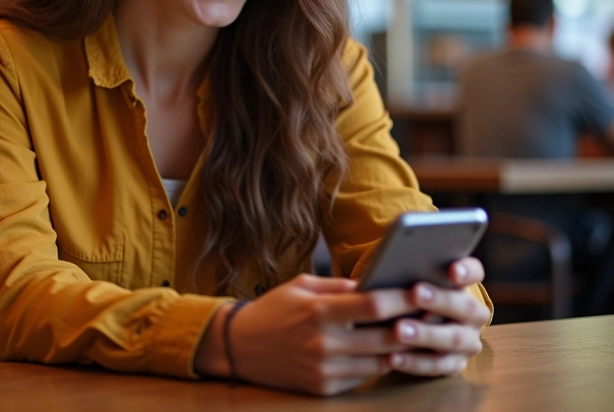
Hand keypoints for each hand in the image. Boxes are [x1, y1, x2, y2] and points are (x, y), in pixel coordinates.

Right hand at [197, 273, 420, 395]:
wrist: (240, 346)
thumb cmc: (274, 309)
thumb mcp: (302, 286)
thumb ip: (339, 287)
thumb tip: (374, 286)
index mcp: (320, 311)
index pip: (373, 305)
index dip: (402, 298)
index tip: (422, 288)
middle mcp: (325, 343)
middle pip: (386, 337)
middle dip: (414, 324)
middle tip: (436, 313)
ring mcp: (326, 370)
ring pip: (381, 362)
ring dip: (404, 348)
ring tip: (423, 333)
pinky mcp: (325, 389)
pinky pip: (364, 377)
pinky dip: (380, 364)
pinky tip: (394, 351)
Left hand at [387, 256, 490, 377]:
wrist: (411, 321)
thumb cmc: (406, 287)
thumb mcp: (407, 275)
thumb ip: (406, 267)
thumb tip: (388, 260)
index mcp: (464, 284)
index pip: (475, 272)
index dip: (466, 271)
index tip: (452, 270)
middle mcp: (472, 313)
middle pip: (465, 306)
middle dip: (440, 300)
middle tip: (415, 293)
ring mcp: (467, 341)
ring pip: (453, 338)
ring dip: (425, 334)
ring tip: (398, 330)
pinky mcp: (454, 364)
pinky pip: (437, 365)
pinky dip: (414, 362)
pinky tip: (393, 357)